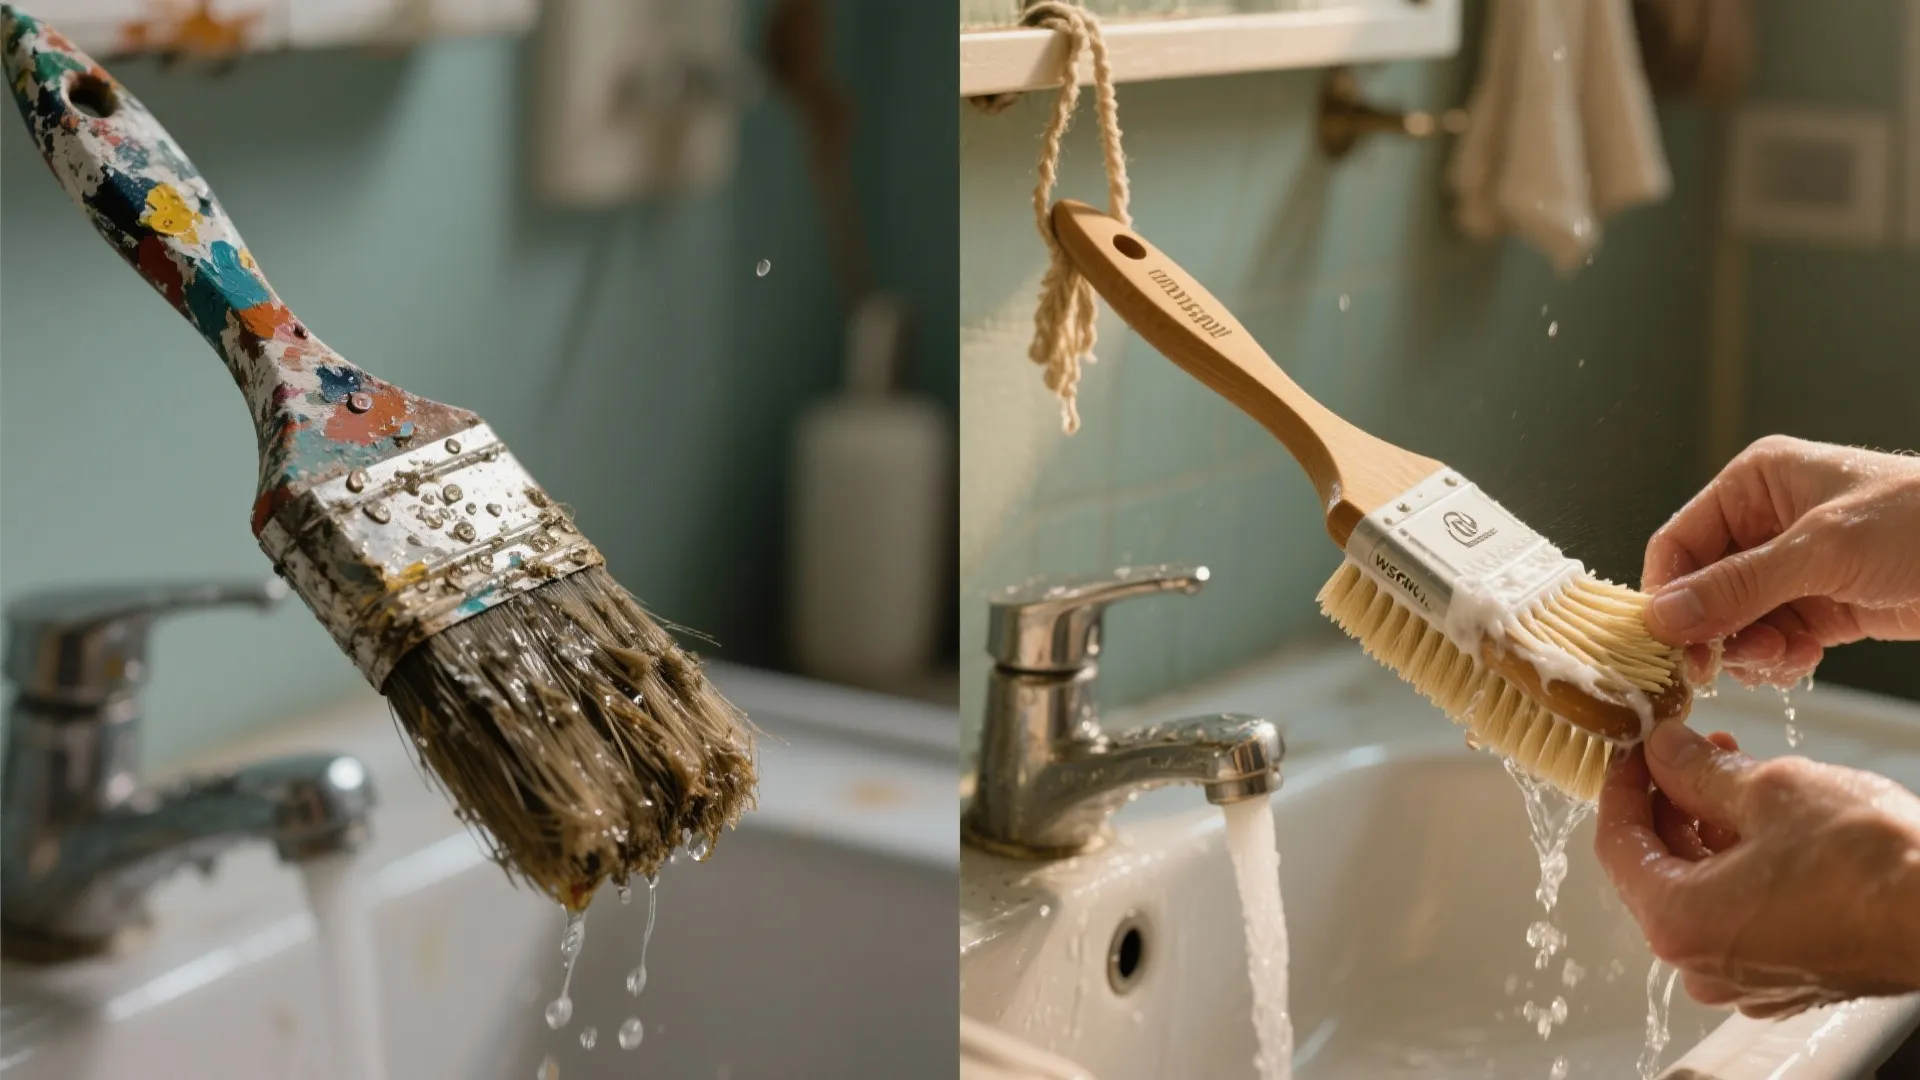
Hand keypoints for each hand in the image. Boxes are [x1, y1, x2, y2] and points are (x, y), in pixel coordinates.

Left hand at [1595, 721, 1919, 1016]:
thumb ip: (1698, 770)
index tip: (1636, 751)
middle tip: (1694, 753)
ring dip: (1709, 830)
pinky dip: (1742, 867)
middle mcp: (1702, 963)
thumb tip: (1663, 750)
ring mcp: (1748, 977)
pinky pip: (1741, 915)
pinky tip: (1768, 823)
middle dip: (1672, 803)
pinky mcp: (1791, 975)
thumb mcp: (1768, 790)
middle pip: (1657, 869)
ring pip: (1702, 890)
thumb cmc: (1870, 862)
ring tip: (1737, 775)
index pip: (1617, 844)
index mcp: (1677, 922)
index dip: (1623, 786)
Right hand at [1640, 435, 1919, 686]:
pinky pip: (1774, 638)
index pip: (1679, 543)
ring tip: (1782, 656)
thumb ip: (1738, 586)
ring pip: (1735, 621)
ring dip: (1749, 648)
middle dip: (1714, 628)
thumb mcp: (1822, 550)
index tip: (1671, 644)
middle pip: (1703, 588)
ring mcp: (1796, 567)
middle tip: (1721, 665)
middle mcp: (1768, 523)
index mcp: (1757, 483)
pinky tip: (1803, 659)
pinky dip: (1779, 657)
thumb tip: (1663, 618)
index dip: (1668, 594)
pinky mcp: (1825, 605)